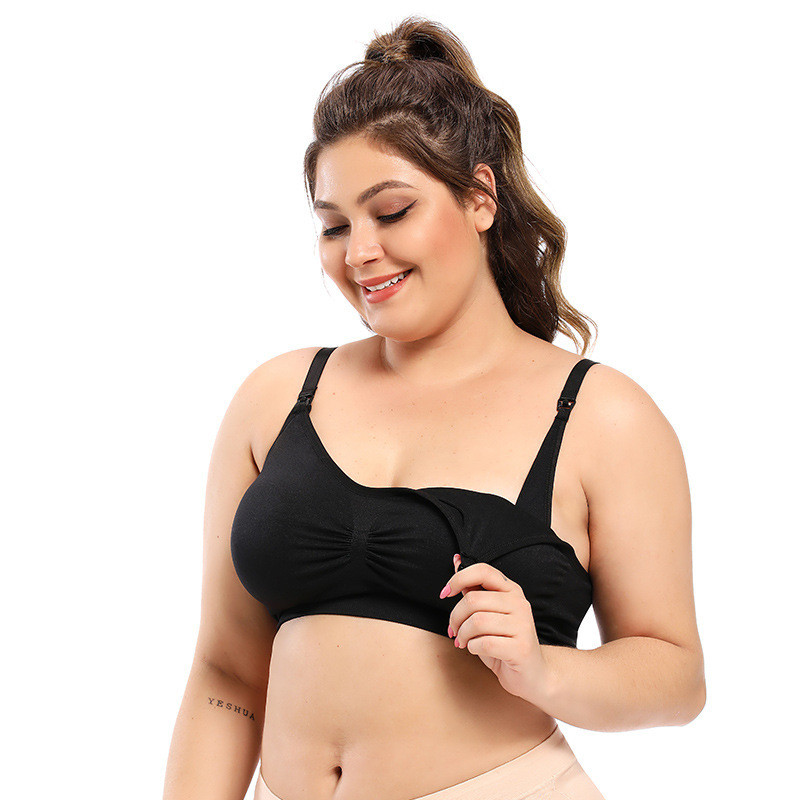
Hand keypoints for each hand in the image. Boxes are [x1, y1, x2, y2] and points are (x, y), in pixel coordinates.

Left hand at [441, 553, 550, 702]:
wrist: (532, 675)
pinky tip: (476, 650)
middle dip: (455, 617)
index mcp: (511, 590)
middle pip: (472, 600)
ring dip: (463, 635)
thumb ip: (473, 590)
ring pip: (476, 622)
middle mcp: (520, 603)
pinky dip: (472, 648)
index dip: (458, 578)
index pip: (483, 570)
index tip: (444, 593)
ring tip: (464, 642)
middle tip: (453, 630)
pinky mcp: (521, 648)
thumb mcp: (487, 613)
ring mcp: (523, 625)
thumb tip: (457, 561)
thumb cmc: (505, 642)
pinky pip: (483, 643)